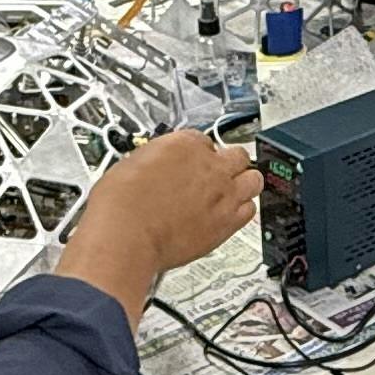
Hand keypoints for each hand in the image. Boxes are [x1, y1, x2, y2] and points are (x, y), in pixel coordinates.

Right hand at [54, 133, 259, 320]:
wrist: (125, 234)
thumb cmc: (121, 204)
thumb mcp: (133, 164)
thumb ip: (158, 161)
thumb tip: (159, 167)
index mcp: (186, 144)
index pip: (205, 140)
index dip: (199, 155)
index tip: (193, 165)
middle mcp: (210, 166)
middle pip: (237, 155)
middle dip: (229, 163)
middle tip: (219, 174)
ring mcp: (223, 194)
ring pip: (253, 180)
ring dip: (243, 184)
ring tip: (231, 193)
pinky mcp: (227, 222)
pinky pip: (250, 210)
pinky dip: (242, 210)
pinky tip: (229, 214)